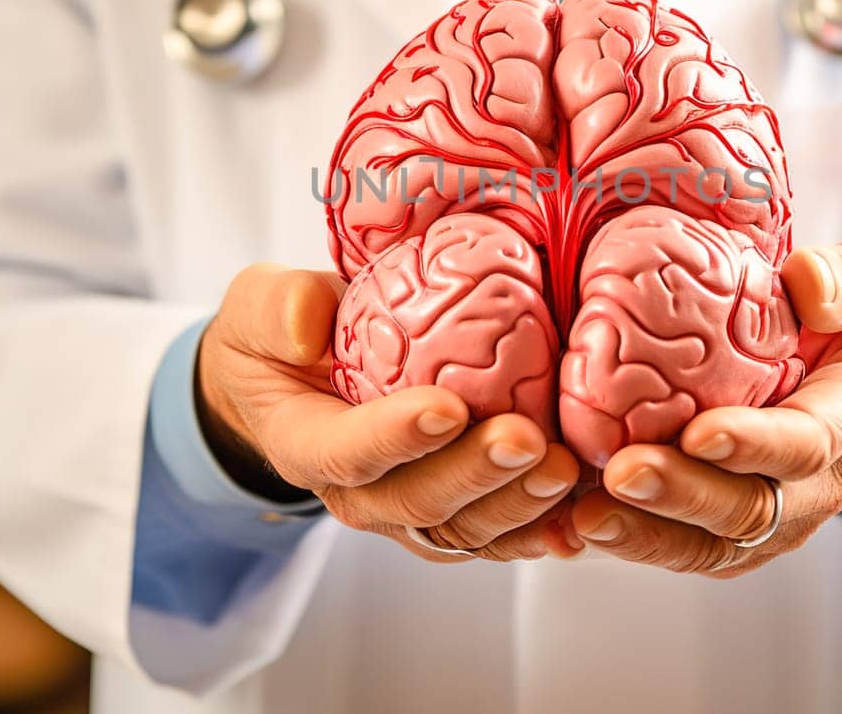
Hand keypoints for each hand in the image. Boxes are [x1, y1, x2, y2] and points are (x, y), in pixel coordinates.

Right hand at [197, 263, 581, 561]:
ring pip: (464, 527)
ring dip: (517, 505)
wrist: (300, 379)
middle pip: (417, 501)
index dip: (395, 437)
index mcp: (305, 443)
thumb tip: (308, 322)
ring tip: (565, 468)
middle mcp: (358, 492)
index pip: (345, 452)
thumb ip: (278, 308)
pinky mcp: (453, 509)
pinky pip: (496, 533)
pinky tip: (581, 520)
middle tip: (526, 440)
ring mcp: (408, 508)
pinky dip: (539, 530)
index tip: (446, 408)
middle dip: (475, 473)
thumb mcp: (260, 308)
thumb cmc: (281, 338)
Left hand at [568, 237, 841, 576]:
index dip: (755, 444)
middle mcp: (819, 483)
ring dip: (650, 533)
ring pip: (714, 543)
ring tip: (588, 514)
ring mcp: (779, 513)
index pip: (808, 442)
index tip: (701, 432)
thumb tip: (804, 284)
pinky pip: (689, 548)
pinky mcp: (736, 525)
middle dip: (684, 495)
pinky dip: (636, 543)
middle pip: (752, 509)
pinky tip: (578, 528)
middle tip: (622, 472)